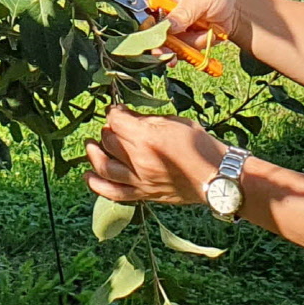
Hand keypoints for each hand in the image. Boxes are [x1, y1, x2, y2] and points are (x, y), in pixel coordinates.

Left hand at [84, 106, 226, 207]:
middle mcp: (139, 160)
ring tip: (91, 145)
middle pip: (108, 141)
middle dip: (107, 130)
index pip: (116, 121)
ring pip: (104, 166)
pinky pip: (113, 192)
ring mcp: (139, 180)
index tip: (118, 110)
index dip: (114, 112)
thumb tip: (125, 114)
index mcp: (148, 138)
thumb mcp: (174, 122)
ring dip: (94, 153)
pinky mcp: (142, 194)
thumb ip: (146, 119)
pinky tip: (88, 176)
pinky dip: (97, 185)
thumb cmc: (199, 145)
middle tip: (114, 126)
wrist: (216, 177)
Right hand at [143, 0, 242, 63]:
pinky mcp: (178, 40)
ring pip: (159, 43)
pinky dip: (182, 53)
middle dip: (154, 41)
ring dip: (170, 50)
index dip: (136, 16)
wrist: (236, 13)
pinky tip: (189, 52)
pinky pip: (174, 50)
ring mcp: (169, 26)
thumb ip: (182, 13)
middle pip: (146, 28)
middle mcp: (161, 9)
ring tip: (179, 53)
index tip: (143, 31)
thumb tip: (168, 28)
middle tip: (162, 51)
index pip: (138, 2)